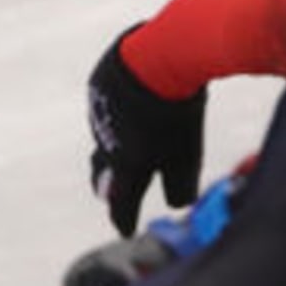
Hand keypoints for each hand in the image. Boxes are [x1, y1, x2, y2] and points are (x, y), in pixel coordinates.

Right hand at [86, 30, 206, 236]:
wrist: (161, 54)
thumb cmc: (180, 110)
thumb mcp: (187, 152)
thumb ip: (181, 183)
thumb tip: (177, 204)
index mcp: (126, 164)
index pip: (122, 202)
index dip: (124, 218)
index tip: (126, 231)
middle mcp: (105, 142)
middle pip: (102, 173)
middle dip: (108, 187)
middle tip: (109, 195)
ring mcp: (98, 113)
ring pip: (104, 137)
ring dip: (113, 146)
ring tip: (125, 147)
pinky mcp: (98, 85)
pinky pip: (105, 109)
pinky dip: (117, 115)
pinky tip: (127, 109)